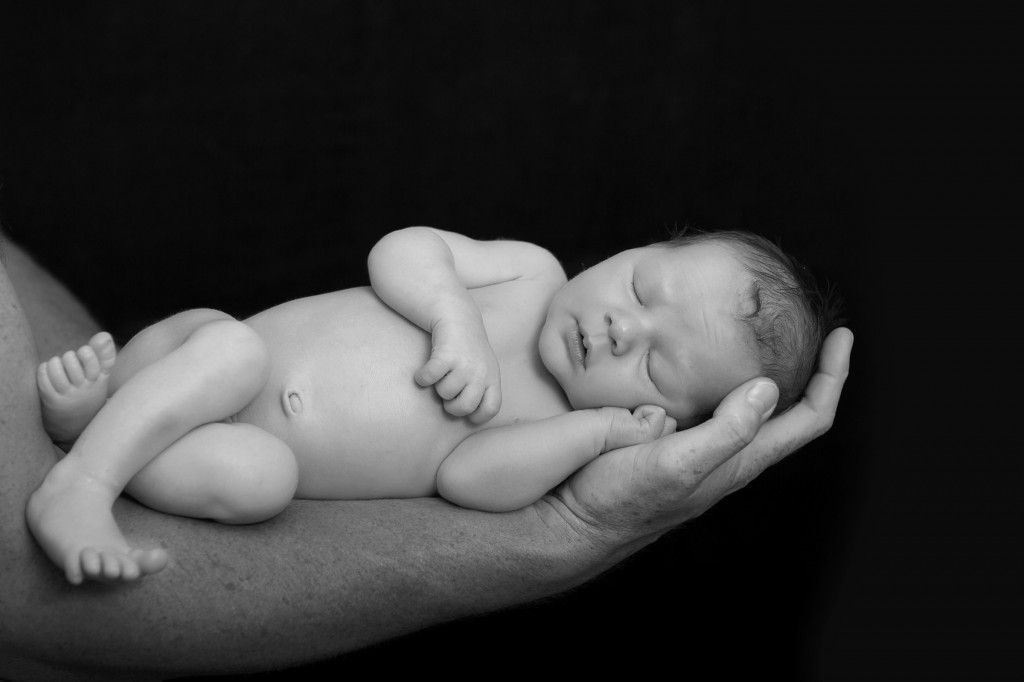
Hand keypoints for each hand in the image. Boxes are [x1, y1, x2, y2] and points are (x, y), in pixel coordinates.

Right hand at [415, 316, 501, 423]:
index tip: (467, 412)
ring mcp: (464, 364)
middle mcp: (481, 372)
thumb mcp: (484, 368)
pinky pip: (429, 378)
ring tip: (441, 372)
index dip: (477, 415)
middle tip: (447, 395)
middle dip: (451, 406)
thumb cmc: (468, 348)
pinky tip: (423, 371)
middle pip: (464, 407)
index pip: (491, 408)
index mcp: (492, 378)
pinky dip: (422, 377)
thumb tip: (470, 417)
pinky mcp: (446, 355)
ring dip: (436, 385)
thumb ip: (482, 389)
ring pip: (444, 392)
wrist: (457, 316)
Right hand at [547, 327, 852, 553]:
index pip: (809, 419)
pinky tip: (705, 359)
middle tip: (811, 328)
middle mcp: (729, 455)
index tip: (840, 336)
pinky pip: (716, 406)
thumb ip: (726, 431)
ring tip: (768, 335)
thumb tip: (768, 388)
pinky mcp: (673, 442)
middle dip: (810, 370)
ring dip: (772, 373)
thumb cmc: (620, 500)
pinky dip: (726, 377)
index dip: (832, 378)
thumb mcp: (677, 463)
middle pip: (790, 413)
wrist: (573, 522)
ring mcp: (702, 450)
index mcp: (740, 460)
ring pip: (753, 408)